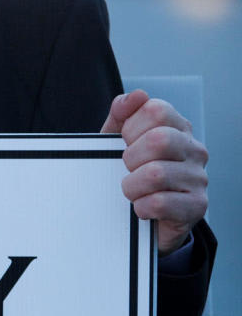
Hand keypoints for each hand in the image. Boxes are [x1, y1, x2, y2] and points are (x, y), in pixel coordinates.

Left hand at [101, 90, 207, 254]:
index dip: (130, 128)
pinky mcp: (197, 206)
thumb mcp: (117, 141)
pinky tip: (143, 208)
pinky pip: (159, 203)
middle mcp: (194, 149)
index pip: (155, 110)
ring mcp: (199, 178)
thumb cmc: (131, 173)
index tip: (125, 144)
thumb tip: (137, 95)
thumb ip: (121, 114)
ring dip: (131, 187)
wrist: (143, 220)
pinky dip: (141, 207)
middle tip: (127, 170)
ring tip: (133, 192)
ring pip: (155, 174)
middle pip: (159, 139)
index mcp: (177, 128)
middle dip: (130, 157)